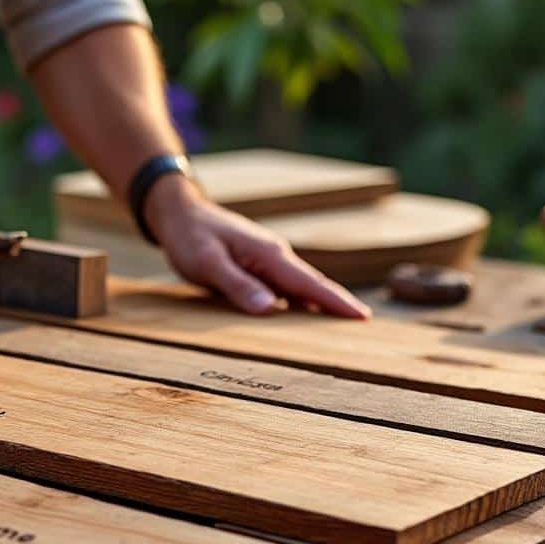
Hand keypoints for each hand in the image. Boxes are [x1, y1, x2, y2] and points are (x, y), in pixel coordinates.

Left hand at [145, 176, 372, 317]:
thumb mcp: (207, 262)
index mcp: (268, 254)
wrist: (179, 212)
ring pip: (301, 288)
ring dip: (322, 306)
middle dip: (339, 305)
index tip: (362, 317)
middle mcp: (275, 256)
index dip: (336, 301)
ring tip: (345, 331)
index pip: (309, 283)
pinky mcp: (259, 267)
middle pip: (313, 286)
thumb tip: (270, 308)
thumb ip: (237, 284)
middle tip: (365, 328)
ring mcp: (269, 261)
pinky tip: (307, 320)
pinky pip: (286, 288)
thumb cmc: (190, 236)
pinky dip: (301, 303)